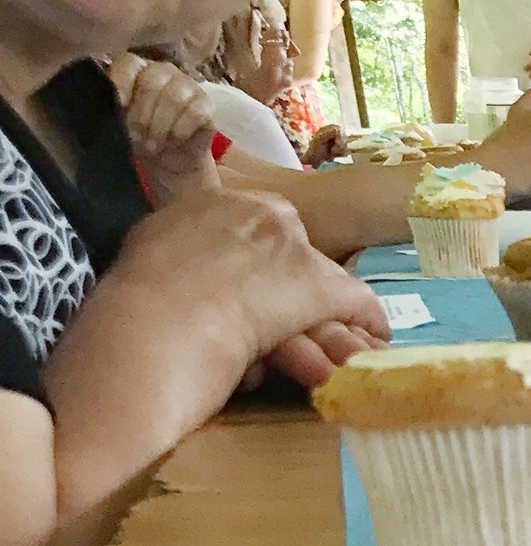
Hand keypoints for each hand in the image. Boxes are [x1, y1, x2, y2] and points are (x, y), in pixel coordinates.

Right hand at [88, 188, 391, 398]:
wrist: (158, 318)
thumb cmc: (138, 300)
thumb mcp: (148, 255)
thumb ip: (175, 252)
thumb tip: (179, 262)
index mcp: (211, 203)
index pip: (253, 227)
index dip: (262, 262)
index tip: (262, 284)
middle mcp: (257, 213)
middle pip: (292, 251)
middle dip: (298, 285)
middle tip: (300, 315)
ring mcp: (291, 247)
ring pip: (325, 280)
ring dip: (334, 315)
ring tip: (349, 342)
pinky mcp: (318, 284)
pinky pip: (356, 301)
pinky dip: (366, 322)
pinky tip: (376, 339)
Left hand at [116, 56, 219, 191]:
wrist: (170, 163)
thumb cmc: (142, 138)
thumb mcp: (121, 123)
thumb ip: (115, 107)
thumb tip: (113, 103)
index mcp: (138, 70)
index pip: (129, 62)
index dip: (122, 80)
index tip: (120, 103)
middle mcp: (163, 72)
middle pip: (152, 81)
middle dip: (142, 114)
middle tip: (138, 138)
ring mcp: (188, 85)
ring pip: (174, 96)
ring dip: (160, 125)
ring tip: (154, 145)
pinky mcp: (207, 105)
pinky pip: (195, 112)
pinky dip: (181, 130)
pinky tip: (174, 140)